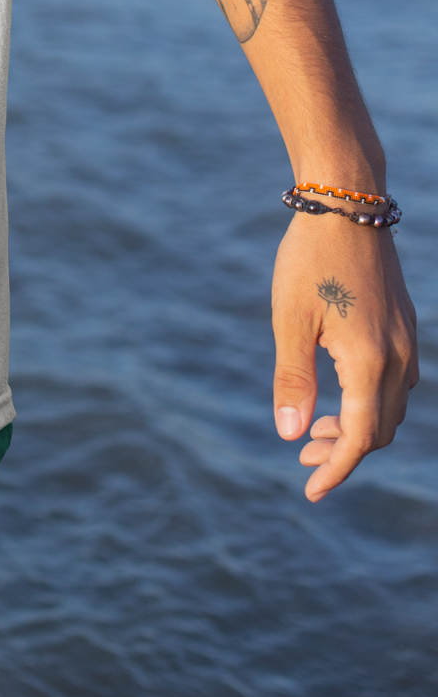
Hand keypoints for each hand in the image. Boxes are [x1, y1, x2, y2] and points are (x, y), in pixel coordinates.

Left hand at [271, 211, 417, 499]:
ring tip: (315, 427)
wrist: (345, 204)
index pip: (360, 438)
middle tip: (302, 456)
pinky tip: (339, 391)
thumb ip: (293, 380)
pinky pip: (396, 381)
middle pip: (380, 430)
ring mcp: (405, 339)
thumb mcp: (290, 320)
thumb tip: (290, 435)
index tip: (310, 492)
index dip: (336, 470)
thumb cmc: (309, 259)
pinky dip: (370, 400)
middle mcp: (398, 357)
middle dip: (344, 452)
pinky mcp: (403, 324)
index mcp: (371, 362)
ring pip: (391, 407)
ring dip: (359, 427)